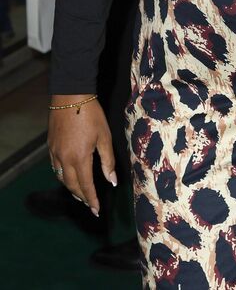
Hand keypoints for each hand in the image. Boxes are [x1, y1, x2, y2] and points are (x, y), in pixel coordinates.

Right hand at [47, 96, 115, 216]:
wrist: (70, 96)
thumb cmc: (91, 114)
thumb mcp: (104, 136)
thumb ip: (108, 161)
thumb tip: (112, 181)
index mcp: (80, 158)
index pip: (86, 185)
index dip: (92, 200)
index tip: (97, 211)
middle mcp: (64, 159)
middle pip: (72, 185)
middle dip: (81, 197)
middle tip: (90, 205)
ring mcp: (55, 153)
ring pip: (61, 178)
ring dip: (71, 188)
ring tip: (80, 195)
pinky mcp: (50, 146)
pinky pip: (54, 167)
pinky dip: (62, 176)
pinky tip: (67, 176)